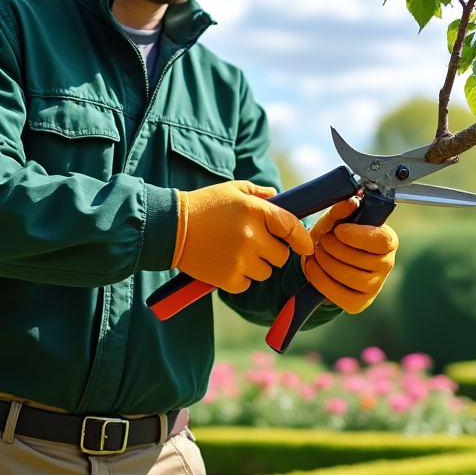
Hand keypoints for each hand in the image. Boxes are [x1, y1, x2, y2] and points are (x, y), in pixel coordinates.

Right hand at [173, 181, 312, 293]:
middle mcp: (251, 236)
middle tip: (255, 244)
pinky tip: (225, 263)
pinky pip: (247, 284)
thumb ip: (259, 194)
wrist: (169, 227)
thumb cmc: (203, 205)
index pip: (291, 227)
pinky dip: (240, 278)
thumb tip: (278, 198)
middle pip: (281, 256)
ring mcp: (240, 259)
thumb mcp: (232, 190)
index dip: (302, 239)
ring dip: (256, 266)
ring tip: (236, 252)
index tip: (306, 246)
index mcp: (255, 211)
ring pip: (265, 272)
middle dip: (272, 251)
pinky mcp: (227, 278)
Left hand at [302, 199, 397, 313]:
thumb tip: (351, 202)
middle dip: (334, 247)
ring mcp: (375, 286)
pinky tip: (313, 267)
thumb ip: (341, 210)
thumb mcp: (334, 221)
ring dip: (325, 262)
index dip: (358, 236)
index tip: (338, 230)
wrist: (325, 260)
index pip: (380, 241)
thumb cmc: (336, 237)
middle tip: (322, 240)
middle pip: (360, 259)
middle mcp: (386, 264)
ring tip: (316, 252)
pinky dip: (321, 279)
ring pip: (349, 276)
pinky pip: (339, 294)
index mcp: (387, 241)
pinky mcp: (359, 303)